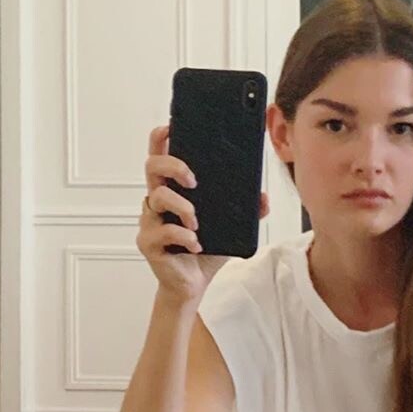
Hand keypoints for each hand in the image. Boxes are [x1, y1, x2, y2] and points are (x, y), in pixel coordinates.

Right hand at [138, 124, 268, 305]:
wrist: (193, 283)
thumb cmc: (206, 249)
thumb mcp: (230, 227)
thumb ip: (246, 211)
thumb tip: (263, 197)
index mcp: (173, 189)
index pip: (160, 155)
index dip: (161, 138)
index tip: (172, 128)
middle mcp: (156, 201)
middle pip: (152, 167)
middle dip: (173, 166)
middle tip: (193, 179)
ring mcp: (150, 221)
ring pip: (156, 198)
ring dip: (183, 207)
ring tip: (198, 222)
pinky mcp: (149, 243)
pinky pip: (163, 231)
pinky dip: (183, 236)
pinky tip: (196, 244)